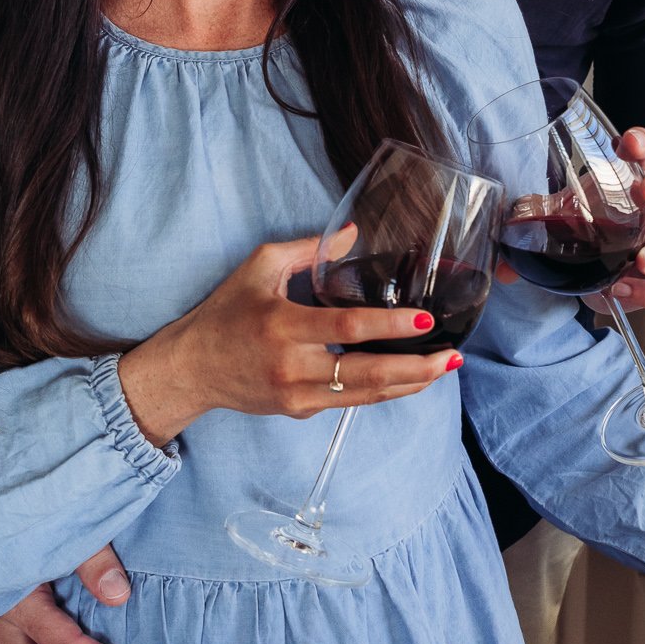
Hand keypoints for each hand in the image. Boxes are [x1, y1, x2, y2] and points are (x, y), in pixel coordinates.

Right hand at [117, 227, 461, 446]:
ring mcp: (298, 395)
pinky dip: (383, 391)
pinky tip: (409, 378)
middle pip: (367, 374)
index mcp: (283, 326)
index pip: (347, 329)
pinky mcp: (300, 411)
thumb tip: (354, 233)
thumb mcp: (259, 267)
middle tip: (452, 355)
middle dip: (417, 368)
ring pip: (365, 396)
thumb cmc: (225, 312)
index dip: (390, 326)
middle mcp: (293, 367)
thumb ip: (308, 250)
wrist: (192, 369)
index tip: (425, 319)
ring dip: (410, 384)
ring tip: (442, 367)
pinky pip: (350, 402)